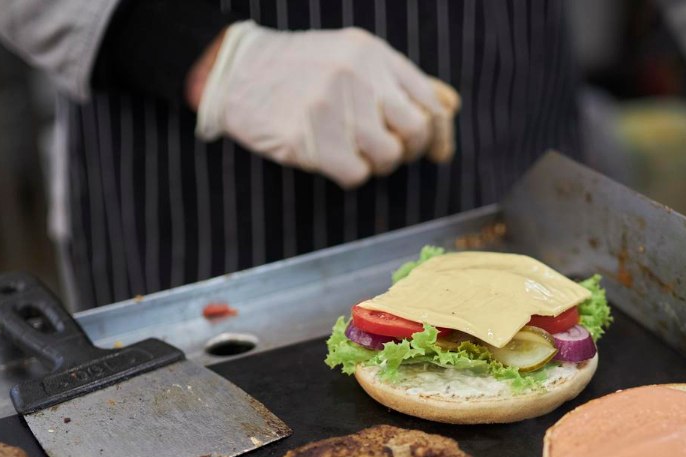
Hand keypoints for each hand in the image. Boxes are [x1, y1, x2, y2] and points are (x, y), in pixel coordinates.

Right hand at [190, 22, 459, 188]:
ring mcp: (331, 106)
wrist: (236, 72)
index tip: (437, 152)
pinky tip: (333, 159)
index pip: (429, 102)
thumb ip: (400, 81)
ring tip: (355, 153)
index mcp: (372, 54)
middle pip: (414, 131)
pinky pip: (356, 174)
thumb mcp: (353, 58)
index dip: (439, 134)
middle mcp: (356, 76)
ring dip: (377, 165)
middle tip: (390, 154)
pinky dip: (350, 174)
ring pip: (387, 157)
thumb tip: (450, 106)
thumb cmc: (300, 70)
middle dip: (408, 151)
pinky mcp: (308, 137)